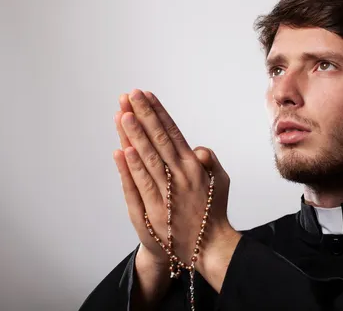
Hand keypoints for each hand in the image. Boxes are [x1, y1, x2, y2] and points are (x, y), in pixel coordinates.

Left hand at [113, 89, 236, 280]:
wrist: (208, 247)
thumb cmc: (213, 211)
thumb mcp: (221, 181)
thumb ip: (210, 159)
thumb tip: (197, 147)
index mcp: (194, 167)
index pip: (172, 132)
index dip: (158, 113)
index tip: (146, 96)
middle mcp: (179, 176)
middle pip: (157, 140)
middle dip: (143, 115)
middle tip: (130, 96)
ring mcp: (165, 193)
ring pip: (146, 158)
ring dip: (133, 135)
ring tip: (122, 115)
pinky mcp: (151, 211)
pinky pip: (139, 185)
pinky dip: (130, 167)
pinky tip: (122, 150)